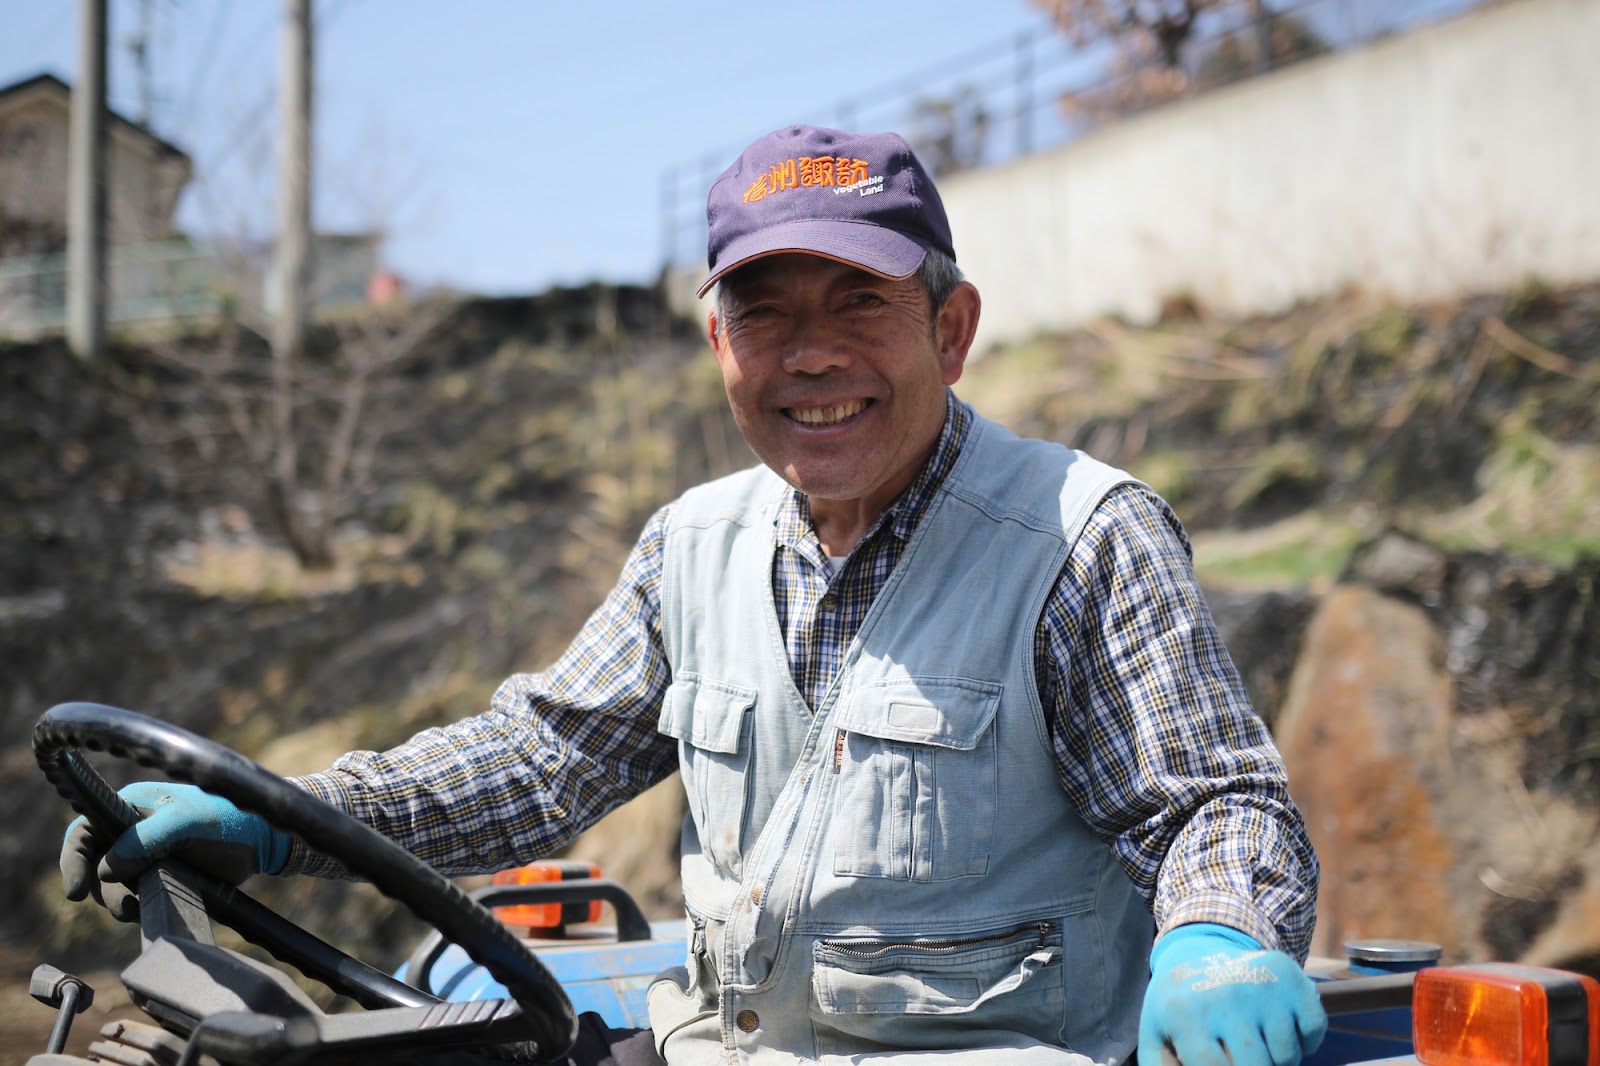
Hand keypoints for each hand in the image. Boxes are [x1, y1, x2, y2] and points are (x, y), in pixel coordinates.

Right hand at [60, 781, 292, 921]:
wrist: (262, 841)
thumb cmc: (228, 820)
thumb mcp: (187, 822)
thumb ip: (147, 839)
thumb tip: (106, 868)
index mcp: (130, 805)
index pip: (84, 830)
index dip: (73, 860)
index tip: (76, 892)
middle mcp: (130, 829)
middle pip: (92, 865)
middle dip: (102, 889)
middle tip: (126, 904)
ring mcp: (143, 854)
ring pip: (110, 886)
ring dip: (120, 902)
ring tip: (142, 905)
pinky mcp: (157, 874)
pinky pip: (132, 896)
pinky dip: (136, 906)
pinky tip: (152, 906)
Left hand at [1139, 923, 1326, 1065]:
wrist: (1199, 951)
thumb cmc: (1178, 1007)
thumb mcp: (1156, 1039)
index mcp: (1183, 1014)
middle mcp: (1224, 996)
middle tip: (1243, 1057)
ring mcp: (1261, 985)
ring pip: (1287, 1058)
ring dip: (1276, 1061)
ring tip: (1252, 1042)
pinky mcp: (1292, 978)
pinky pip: (1314, 1033)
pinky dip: (1303, 1042)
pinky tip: (1277, 1026)